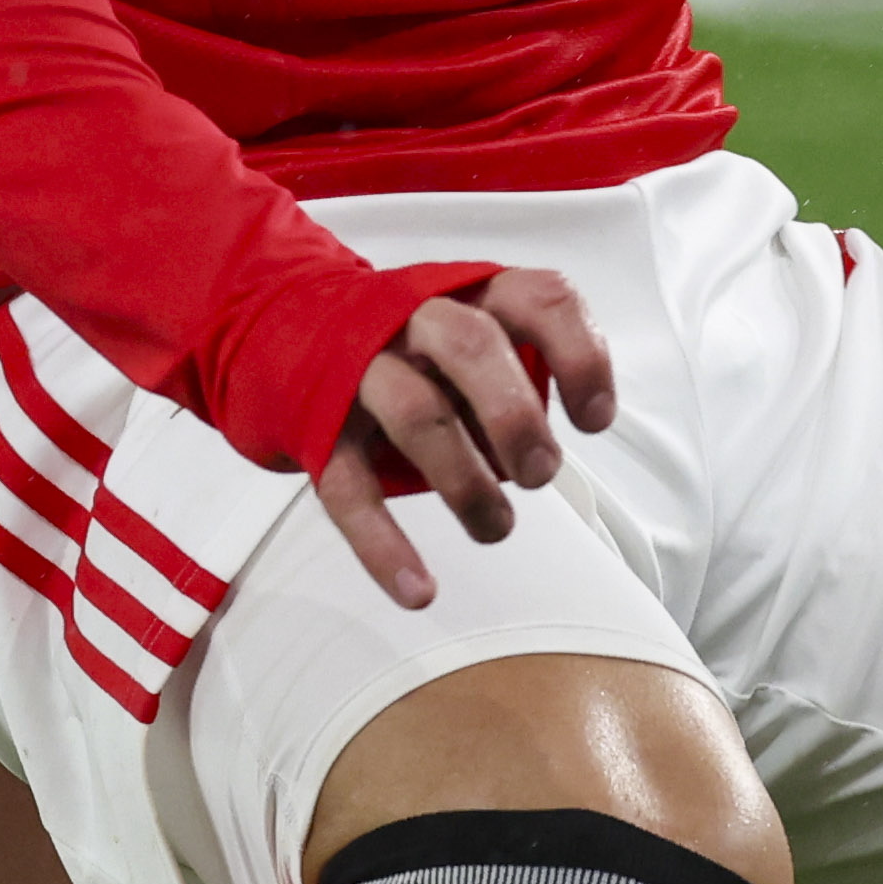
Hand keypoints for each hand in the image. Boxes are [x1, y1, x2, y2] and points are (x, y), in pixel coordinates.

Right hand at [303, 269, 621, 606]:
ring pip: (415, 413)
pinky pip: (349, 486)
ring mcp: (362, 367)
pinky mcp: (320, 423)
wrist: (288, 324)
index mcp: (469, 295)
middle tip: (542, 472)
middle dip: (516, 415)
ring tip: (495, 527)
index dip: (580, 355)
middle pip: (473, 346)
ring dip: (464, 481)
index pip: (539, 299)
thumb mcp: (470, 334)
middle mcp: (416, 318)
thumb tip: (548, 452)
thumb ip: (519, 376)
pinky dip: (384, 546)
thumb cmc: (407, 343)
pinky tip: (417, 588)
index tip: (594, 419)